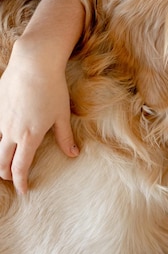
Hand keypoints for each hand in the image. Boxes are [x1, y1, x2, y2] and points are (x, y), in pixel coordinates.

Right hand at [0, 42, 77, 193]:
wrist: (33, 64)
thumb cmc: (52, 89)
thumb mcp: (62, 115)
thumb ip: (66, 137)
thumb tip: (74, 154)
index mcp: (29, 136)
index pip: (21, 167)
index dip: (21, 182)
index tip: (24, 189)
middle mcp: (11, 132)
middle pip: (1, 162)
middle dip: (5, 173)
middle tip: (12, 177)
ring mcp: (0, 120)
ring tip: (4, 161)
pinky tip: (1, 139)